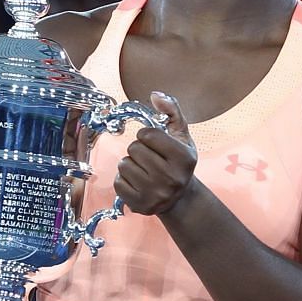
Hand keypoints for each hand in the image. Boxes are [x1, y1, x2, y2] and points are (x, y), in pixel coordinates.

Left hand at [113, 92, 196, 216]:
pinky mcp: (140, 205)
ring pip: (124, 164)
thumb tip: (156, 95)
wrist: (179, 198)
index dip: (147, 135)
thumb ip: (171, 111)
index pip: (148, 134)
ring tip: (144, 170)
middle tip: (150, 158)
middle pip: (134, 149)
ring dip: (130, 163)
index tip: (154, 142)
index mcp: (183, 158)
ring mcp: (155, 194)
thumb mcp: (182, 136)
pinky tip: (137, 182)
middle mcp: (171, 178)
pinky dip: (124, 179)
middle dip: (139, 149)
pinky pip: (118, 182)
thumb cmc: (178, 162)